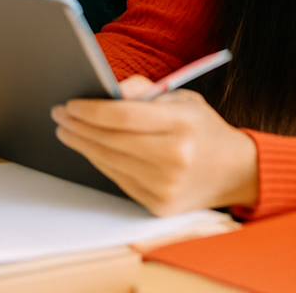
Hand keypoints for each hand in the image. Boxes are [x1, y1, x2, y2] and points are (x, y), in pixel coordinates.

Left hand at [50, 75, 258, 214]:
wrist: (236, 171)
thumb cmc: (202, 129)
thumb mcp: (182, 97)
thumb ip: (144, 90)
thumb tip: (109, 90)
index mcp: (180, 124)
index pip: (122, 117)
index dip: (90, 111)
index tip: (71, 105)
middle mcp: (174, 158)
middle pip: (110, 140)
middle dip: (78, 126)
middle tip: (59, 114)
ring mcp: (166, 185)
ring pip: (110, 161)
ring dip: (82, 144)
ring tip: (67, 130)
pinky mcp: (159, 205)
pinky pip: (118, 179)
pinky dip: (101, 162)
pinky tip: (90, 148)